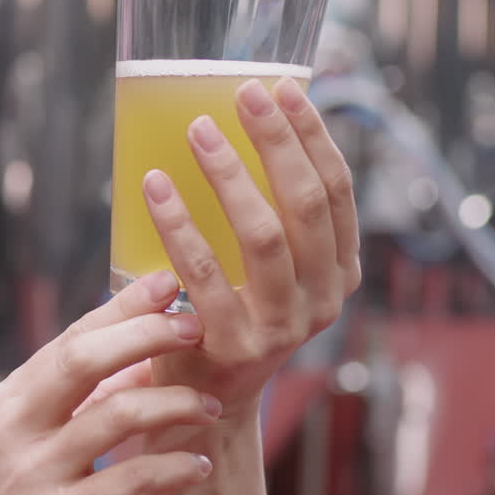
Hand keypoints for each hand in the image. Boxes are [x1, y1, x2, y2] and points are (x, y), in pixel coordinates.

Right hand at [0, 273, 217, 494]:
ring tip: (209, 407)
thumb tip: (135, 363)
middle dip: (147, 335)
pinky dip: (171, 470)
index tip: (164, 282)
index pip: (70, 337)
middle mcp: (17, 426)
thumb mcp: (18, 442)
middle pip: (86, 359)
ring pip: (115, 415)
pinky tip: (198, 468)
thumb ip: (70, 402)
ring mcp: (34, 472)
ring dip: (173, 404)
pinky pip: (127, 483)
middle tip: (196, 326)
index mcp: (9, 400)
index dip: (121, 307)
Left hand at [143, 76, 360, 421]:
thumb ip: (266, 218)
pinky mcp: (235, 346)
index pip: (337, 192)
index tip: (284, 88)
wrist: (201, 405)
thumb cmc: (224, 316)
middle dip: (277, 141)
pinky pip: (202, 273)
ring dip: (230, 174)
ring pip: (264, 235)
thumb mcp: (263, 272)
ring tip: (197, 130)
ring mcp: (283, 326)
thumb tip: (239, 127)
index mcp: (339, 273)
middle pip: (307, 204)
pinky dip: (178, 223)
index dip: (313, 136)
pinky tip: (156, 185)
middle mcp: (323, 300)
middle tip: (242, 93)